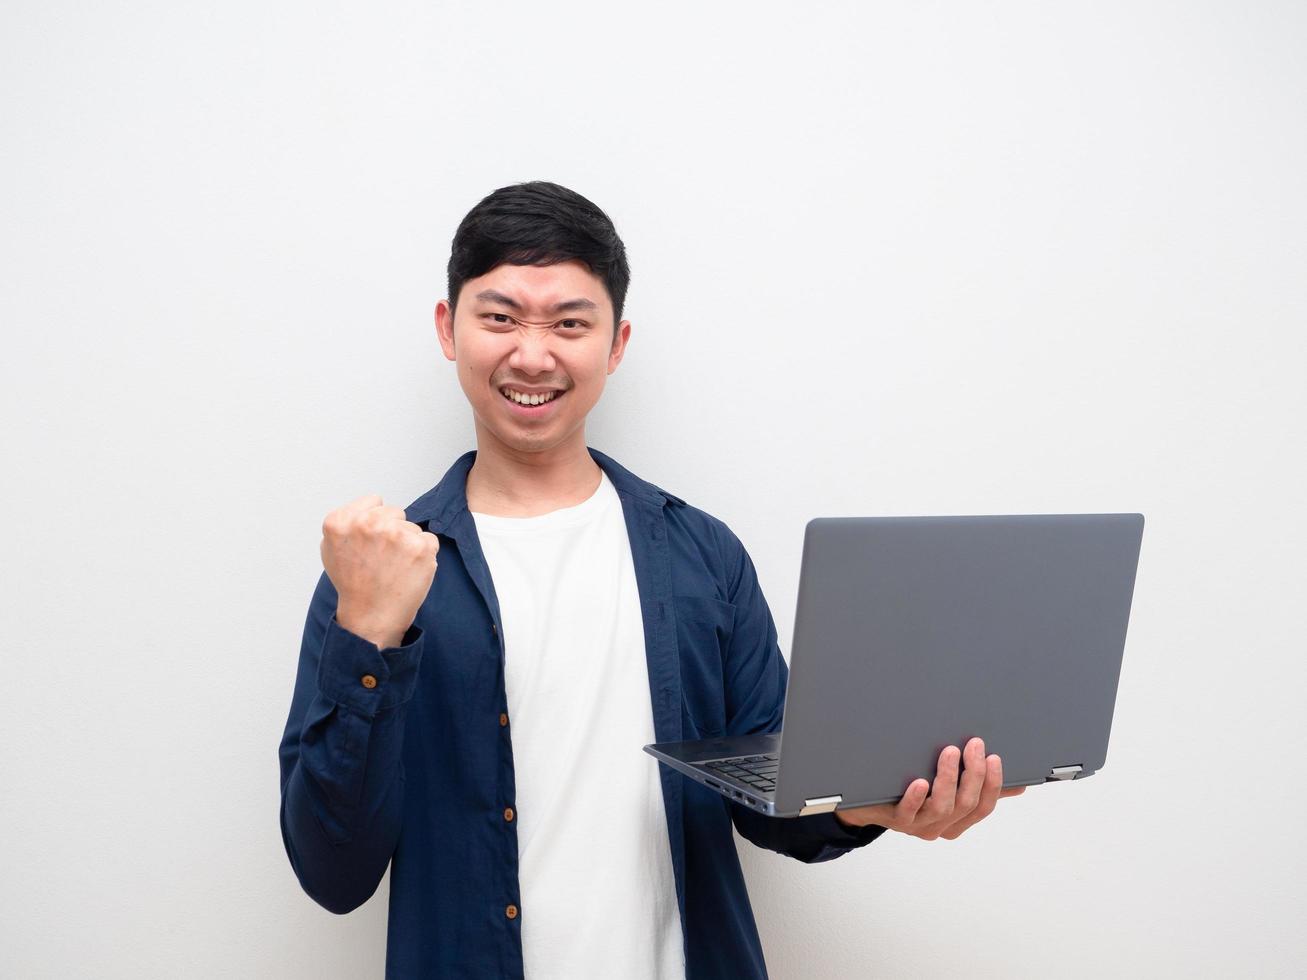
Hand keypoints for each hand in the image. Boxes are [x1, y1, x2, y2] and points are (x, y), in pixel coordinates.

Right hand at [320, 494, 439, 649]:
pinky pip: (429, 540)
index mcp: (342, 521)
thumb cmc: (354, 584)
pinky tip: (409, 570)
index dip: (375, 521)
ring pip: (412, 527)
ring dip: (408, 544)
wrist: (371, 616)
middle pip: (395, 512)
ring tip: (394, 567)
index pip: (374, 501)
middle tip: (382, 557)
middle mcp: (368, 523)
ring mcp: (396, 534)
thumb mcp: (331, 547)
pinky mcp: (421, 546)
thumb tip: (368, 507)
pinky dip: (424, 554)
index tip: (371, 541)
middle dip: (392, 531)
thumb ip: (347, 522)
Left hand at [833, 737, 1025, 840]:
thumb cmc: (914, 793)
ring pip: (942, 807)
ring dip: (949, 778)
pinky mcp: (896, 820)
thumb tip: (1018, 785)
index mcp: (958, 820)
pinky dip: (915, 798)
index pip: (984, 806)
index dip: (993, 783)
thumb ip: (979, 787)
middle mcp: (942, 826)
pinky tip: (919, 782)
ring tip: (949, 752)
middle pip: (966, 804)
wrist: (870, 805)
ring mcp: (919, 825)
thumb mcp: (950, 790)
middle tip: (973, 745)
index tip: (995, 757)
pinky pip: (908, 812)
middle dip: (974, 773)